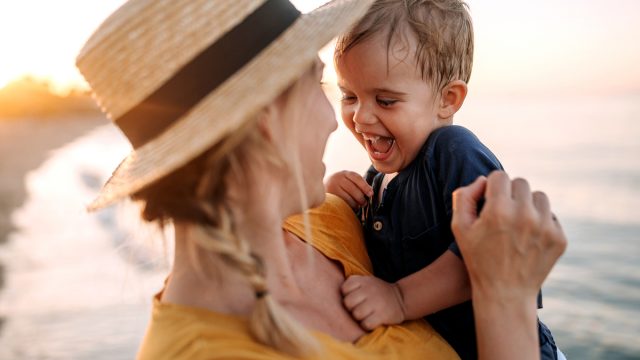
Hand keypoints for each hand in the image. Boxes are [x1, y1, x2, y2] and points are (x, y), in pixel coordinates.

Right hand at [324, 170, 372, 208]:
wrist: (319, 187)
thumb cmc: (339, 186)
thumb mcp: (347, 180)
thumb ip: (358, 184)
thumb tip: (370, 192)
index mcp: (344, 173)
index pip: (356, 178)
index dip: (365, 186)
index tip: (371, 194)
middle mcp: (337, 178)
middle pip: (352, 189)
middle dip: (360, 197)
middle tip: (364, 203)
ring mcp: (331, 187)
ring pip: (347, 198)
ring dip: (355, 204)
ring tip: (357, 206)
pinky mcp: (328, 197)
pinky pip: (341, 204)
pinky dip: (347, 207)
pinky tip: (350, 208)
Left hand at [341, 275, 405, 330]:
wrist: (401, 298)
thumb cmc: (377, 292)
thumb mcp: (366, 281)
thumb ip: (352, 284)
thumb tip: (333, 293)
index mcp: (363, 280)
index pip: (344, 288)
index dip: (347, 295)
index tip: (355, 298)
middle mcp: (369, 289)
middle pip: (348, 303)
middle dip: (351, 308)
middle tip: (359, 308)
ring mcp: (376, 302)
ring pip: (356, 314)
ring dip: (359, 318)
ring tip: (366, 315)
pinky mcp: (382, 315)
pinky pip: (366, 324)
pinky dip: (367, 325)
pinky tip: (372, 320)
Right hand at [451, 171, 566, 299]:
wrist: (505, 294)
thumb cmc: (478, 259)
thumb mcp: (459, 228)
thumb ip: (464, 197)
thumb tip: (483, 180)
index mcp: (499, 211)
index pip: (500, 176)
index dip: (492, 186)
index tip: (490, 199)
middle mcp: (525, 216)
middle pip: (521, 183)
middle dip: (510, 193)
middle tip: (503, 211)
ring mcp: (545, 227)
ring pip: (539, 196)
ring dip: (528, 204)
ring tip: (517, 222)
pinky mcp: (559, 238)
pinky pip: (551, 216)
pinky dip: (540, 222)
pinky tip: (528, 237)